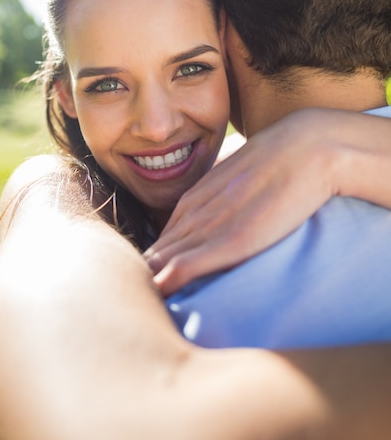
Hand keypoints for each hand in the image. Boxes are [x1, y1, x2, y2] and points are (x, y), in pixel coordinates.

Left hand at [145, 108, 390, 295]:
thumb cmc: (278, 164)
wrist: (305, 147)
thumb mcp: (241, 180)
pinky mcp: (231, 240)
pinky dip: (169, 281)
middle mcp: (195, 212)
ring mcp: (211, 225)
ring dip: (154, 281)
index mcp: (196, 199)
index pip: (164, 239)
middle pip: (157, 253)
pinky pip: (187, 264)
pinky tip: (160, 295)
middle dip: (149, 276)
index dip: (158, 263)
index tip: (159, 282)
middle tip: (147, 299)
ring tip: (149, 305)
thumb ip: (225, 200)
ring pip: (164, 259)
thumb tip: (225, 220)